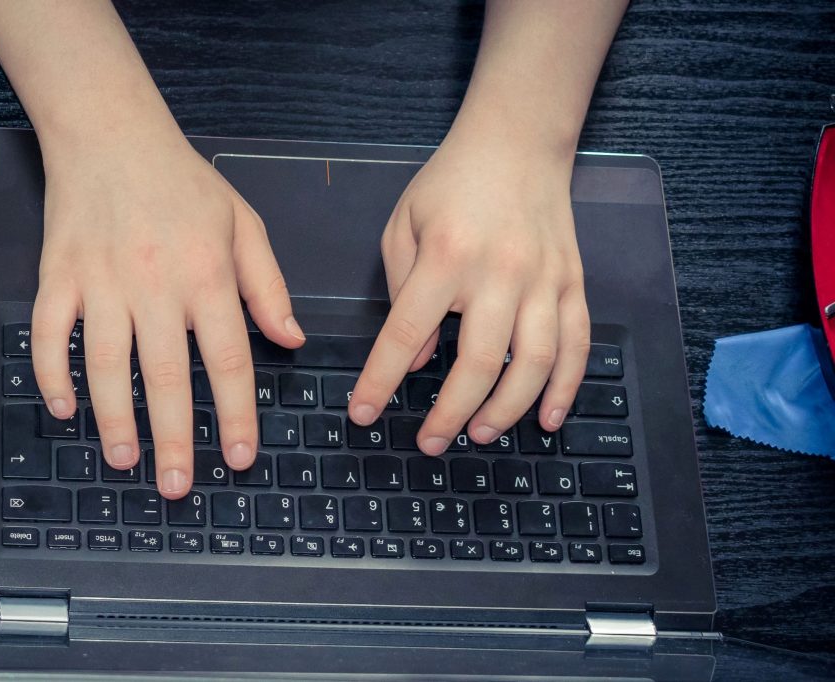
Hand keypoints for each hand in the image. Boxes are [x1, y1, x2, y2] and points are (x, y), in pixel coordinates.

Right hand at [30, 129, 303, 497]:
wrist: (111, 134)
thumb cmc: (183, 181)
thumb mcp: (244, 225)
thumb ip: (269, 287)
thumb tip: (291, 340)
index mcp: (207, 275)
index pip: (228, 360)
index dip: (236, 415)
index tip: (240, 457)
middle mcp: (155, 284)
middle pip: (165, 377)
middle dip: (173, 439)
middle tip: (178, 485)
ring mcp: (101, 281)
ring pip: (105, 364)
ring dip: (113, 419)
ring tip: (124, 460)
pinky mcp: (58, 275)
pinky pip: (50, 334)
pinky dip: (52, 374)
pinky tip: (64, 408)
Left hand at [348, 131, 589, 453]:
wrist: (518, 141)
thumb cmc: (450, 184)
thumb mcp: (404, 226)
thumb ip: (403, 292)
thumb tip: (419, 358)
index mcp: (446, 258)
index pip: (406, 335)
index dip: (381, 381)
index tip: (364, 414)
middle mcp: (500, 273)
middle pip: (479, 364)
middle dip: (450, 413)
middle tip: (430, 442)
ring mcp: (544, 280)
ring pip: (533, 364)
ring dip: (506, 410)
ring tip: (479, 434)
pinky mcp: (573, 282)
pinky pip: (577, 345)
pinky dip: (565, 388)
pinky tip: (546, 418)